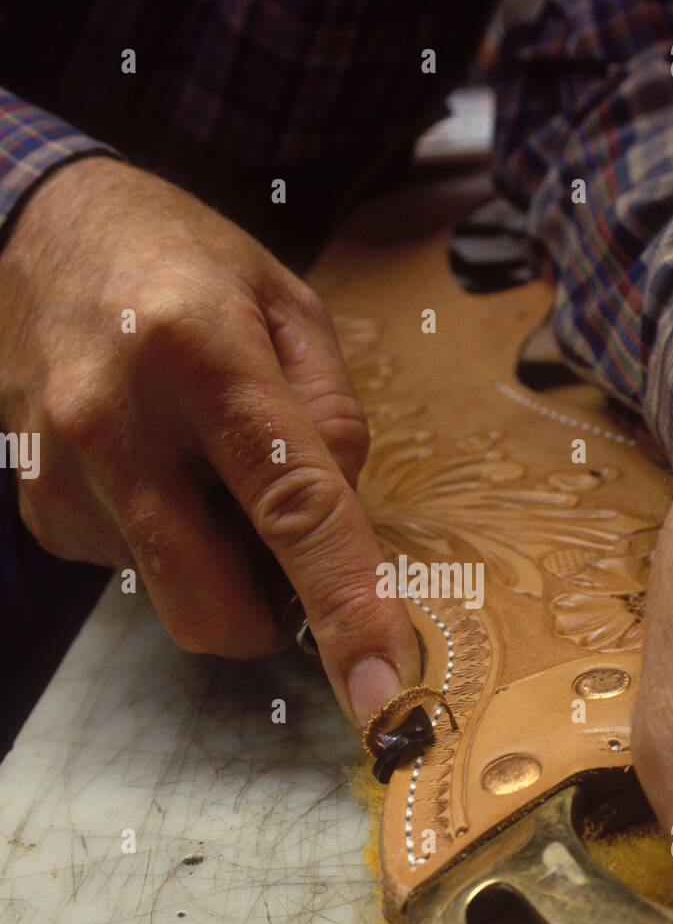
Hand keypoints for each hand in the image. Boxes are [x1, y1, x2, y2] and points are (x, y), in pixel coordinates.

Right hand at [0, 157, 418, 724]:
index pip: (291, 508)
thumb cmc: (181, 265)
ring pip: (176, 601)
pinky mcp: (41, 510)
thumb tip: (344, 521)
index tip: (381, 687)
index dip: (344, 606)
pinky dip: (172, 546)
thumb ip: (333, 415)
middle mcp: (113, 424)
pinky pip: (136, 574)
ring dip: (220, 567)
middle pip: (214, 606)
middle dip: (273, 616)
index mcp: (196, 353)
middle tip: (287, 546)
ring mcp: (63, 476)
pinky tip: (158, 470)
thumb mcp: (287, 304)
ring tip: (205, 467)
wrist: (40, 236)